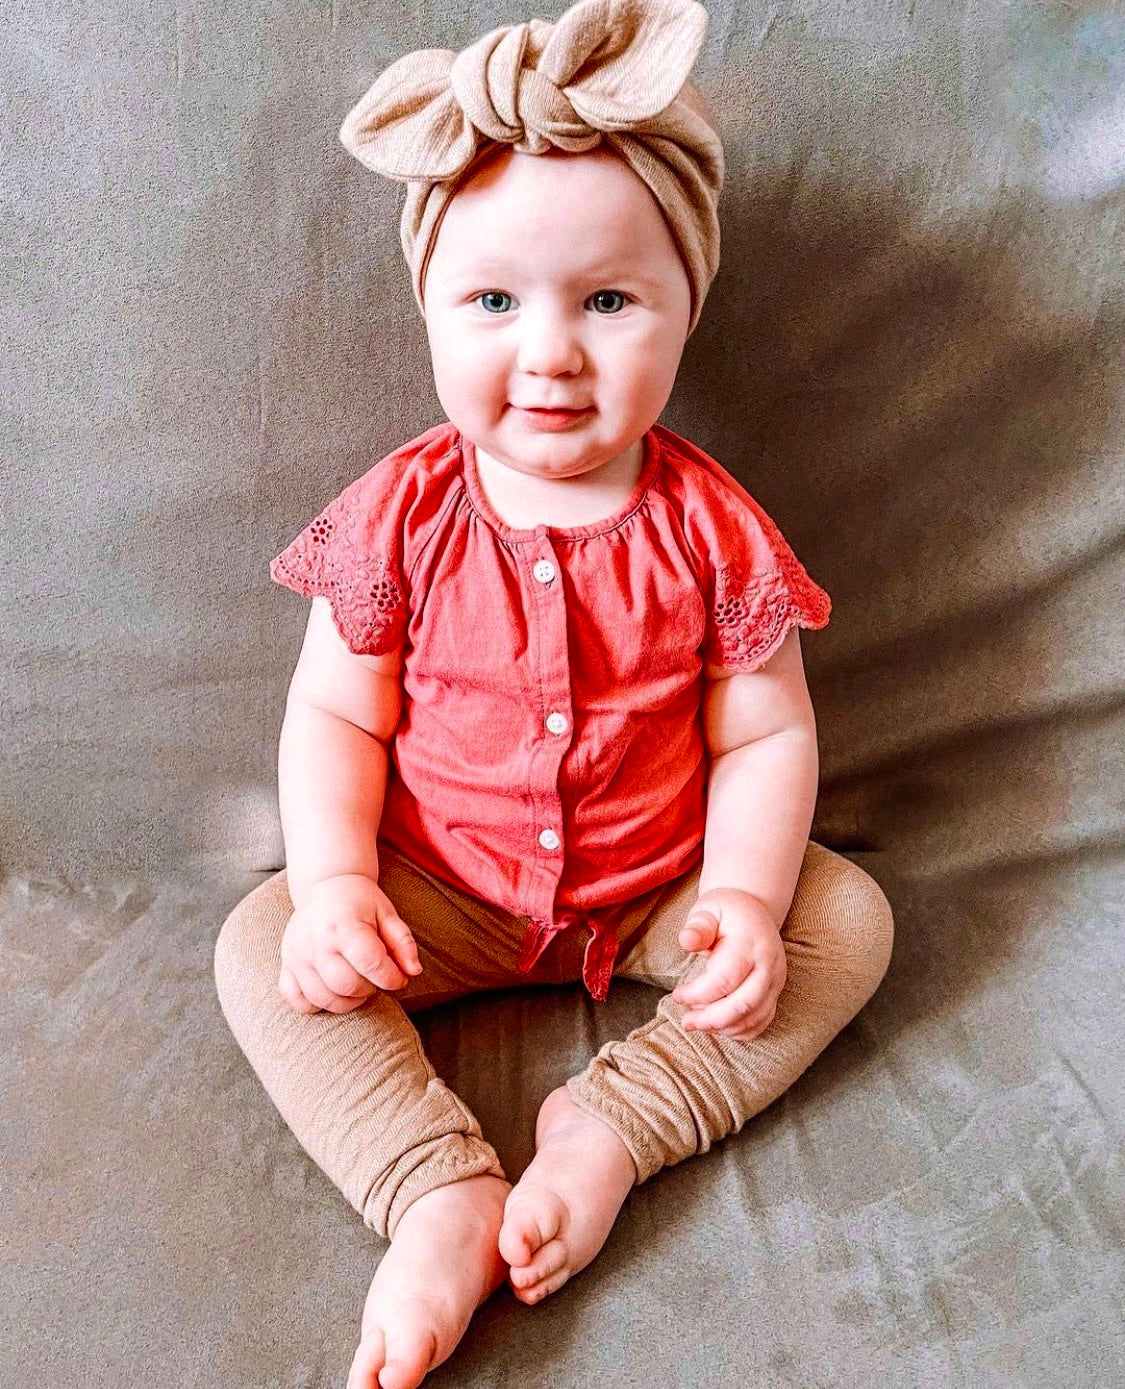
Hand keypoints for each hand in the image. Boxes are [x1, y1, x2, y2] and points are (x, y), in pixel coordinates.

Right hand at [278, 873, 422, 1014]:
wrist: (326, 885)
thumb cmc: (360, 902)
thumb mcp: (387, 913)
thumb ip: (403, 943)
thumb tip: (413, 971)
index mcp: (343, 925)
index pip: (371, 964)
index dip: (391, 978)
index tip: (398, 977)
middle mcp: (316, 942)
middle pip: (347, 986)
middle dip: (369, 989)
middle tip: (375, 978)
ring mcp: (297, 956)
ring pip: (323, 999)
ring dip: (348, 1001)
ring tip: (358, 984)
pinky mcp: (286, 965)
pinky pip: (297, 1000)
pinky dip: (316, 1004)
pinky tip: (332, 991)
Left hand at [670, 887, 786, 1039]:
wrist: (754, 910)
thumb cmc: (725, 912)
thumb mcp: (708, 910)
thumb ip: (698, 926)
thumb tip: (686, 940)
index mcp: (750, 943)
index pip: (725, 979)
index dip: (698, 994)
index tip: (677, 995)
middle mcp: (769, 964)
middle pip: (743, 1004)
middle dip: (711, 1019)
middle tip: (687, 1021)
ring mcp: (776, 980)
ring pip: (754, 1017)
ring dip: (723, 1027)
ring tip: (698, 1023)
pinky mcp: (776, 991)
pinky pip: (762, 1020)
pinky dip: (740, 1030)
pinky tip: (718, 1026)